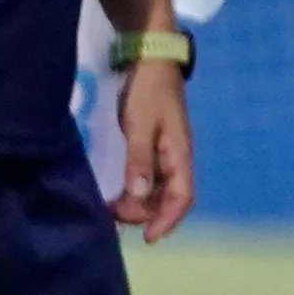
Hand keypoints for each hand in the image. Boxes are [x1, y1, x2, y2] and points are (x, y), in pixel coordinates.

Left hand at [109, 59, 193, 238]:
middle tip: (114, 216)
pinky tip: (116, 192)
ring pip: (157, 189)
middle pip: (168, 198)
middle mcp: (175, 157)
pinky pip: (147, 177)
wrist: (149, 57)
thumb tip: (139, 196)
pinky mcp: (152, 145)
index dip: (167, 220)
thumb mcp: (140, 125)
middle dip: (145, 213)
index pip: (182, 197)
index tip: (147, 238)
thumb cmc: (147, 90)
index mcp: (179, 154)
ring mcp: (164, 151)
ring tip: (111, 207)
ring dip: (138, 203)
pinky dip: (134, 189)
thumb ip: (139, 160)